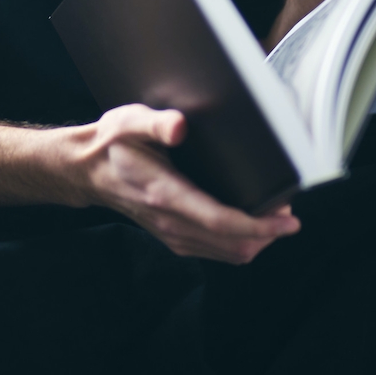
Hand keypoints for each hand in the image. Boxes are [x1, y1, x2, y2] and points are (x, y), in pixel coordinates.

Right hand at [73, 103, 299, 263]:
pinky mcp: (174, 237)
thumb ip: (157, 123)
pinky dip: (240, 243)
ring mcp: (172, 234)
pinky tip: (251, 225)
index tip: (288, 219)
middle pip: (232, 244)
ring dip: (257, 240)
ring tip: (276, 218)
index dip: (260, 225)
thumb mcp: (129, 121)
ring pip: (227, 253)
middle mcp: (170, 221)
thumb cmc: (112, 143)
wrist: (87, 170)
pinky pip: (216, 252)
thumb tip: (181, 127)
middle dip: (267, 233)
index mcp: (165, 194)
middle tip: (288, 211)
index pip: (221, 220)